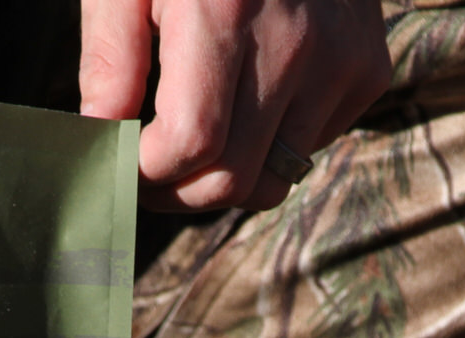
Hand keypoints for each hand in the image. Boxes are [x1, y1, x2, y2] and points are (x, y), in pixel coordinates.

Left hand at [80, 0, 390, 212]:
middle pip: (230, 181)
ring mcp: (339, 58)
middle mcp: (294, 42)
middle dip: (176, 192)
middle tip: (147, 171)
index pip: (189, 146)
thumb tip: (98, 141)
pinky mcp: (367, 68)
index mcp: (225, 13)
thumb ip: (110, 57)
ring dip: (222, 181)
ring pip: (272, 181)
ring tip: (192, 147)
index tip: (121, 162)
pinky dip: (270, 148)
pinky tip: (248, 103)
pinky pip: (309, 151)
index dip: (144, 172)